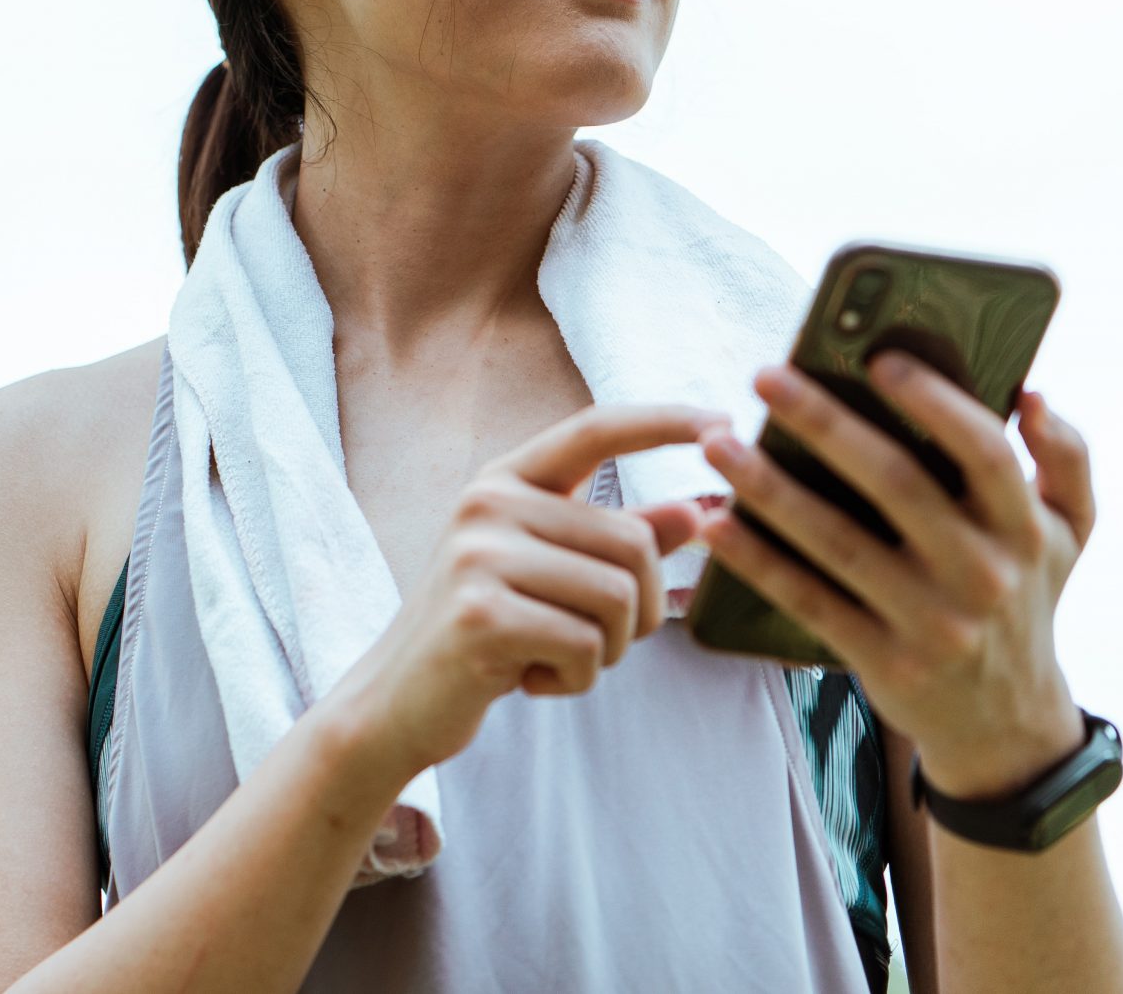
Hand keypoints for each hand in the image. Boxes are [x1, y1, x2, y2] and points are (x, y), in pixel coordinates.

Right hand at [325, 401, 721, 783]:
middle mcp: (488, 502)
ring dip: (606, 651)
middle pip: (632, 543)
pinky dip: (575, 678)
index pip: (594, 429)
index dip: (663, 422)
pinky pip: (584, 646)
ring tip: (551, 657)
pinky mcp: (480, 614)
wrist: (397, 701)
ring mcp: (477, 554)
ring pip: (617, 598)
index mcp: (506, 480)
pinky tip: (528, 679)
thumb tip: (697, 512)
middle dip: (640, 611)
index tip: (725, 422)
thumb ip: (618, 540)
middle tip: (592, 642)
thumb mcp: (552, 577)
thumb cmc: (486, 633)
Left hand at [694, 353, 1097, 798]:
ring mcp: (933, 623)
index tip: (876, 358)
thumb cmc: (1024, 598)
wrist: (1008, 725)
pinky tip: (715, 525)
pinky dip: (758, 562)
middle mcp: (983, 574)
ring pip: (838, 542)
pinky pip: (809, 601)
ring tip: (718, 444)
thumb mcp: (1069, 536)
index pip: (986, 451)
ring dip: (770, 488)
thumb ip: (1066, 459)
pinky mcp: (885, 662)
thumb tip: (1031, 395)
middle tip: (765, 376)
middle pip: (897, 485)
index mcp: (1025, 529)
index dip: (935, 402)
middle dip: (825, 423)